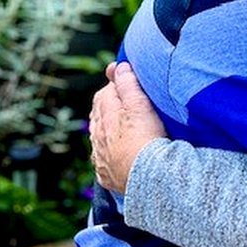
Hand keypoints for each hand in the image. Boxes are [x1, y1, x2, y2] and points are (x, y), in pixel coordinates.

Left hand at [89, 62, 165, 192]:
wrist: (148, 179)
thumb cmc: (146, 139)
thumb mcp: (139, 105)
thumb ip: (128, 85)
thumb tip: (118, 67)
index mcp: (105, 118)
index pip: (104, 95)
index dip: (115, 85)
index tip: (125, 79)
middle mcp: (98, 138)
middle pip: (98, 116)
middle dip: (107, 106)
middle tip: (122, 101)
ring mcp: (101, 158)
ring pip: (99, 139)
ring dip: (107, 130)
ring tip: (119, 127)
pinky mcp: (107, 176)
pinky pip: (104, 160)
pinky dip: (109, 153)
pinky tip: (118, 154)